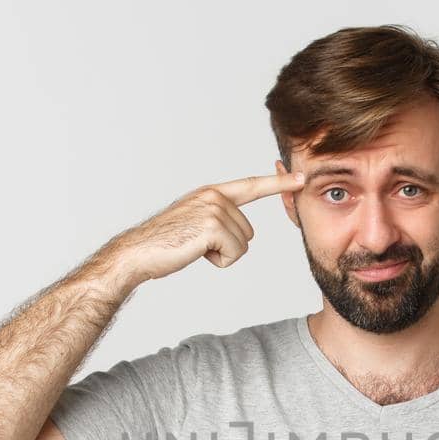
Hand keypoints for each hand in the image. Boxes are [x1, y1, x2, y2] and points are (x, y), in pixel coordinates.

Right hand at [109, 170, 306, 283]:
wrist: (137, 253)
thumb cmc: (165, 244)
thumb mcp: (196, 223)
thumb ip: (219, 219)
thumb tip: (241, 233)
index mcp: (211, 193)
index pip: (251, 186)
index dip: (279, 183)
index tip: (301, 178)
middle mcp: (214, 196)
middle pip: (248, 232)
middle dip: (228, 247)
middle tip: (197, 245)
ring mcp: (213, 209)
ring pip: (243, 244)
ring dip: (222, 255)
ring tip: (194, 248)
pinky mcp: (212, 225)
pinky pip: (234, 253)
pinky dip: (218, 261)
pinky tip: (195, 253)